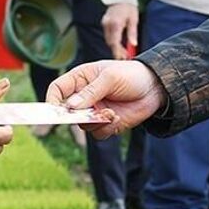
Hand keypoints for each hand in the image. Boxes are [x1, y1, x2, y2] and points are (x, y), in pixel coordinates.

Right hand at [49, 60, 164, 138]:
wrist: (156, 88)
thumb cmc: (131, 75)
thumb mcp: (110, 78)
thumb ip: (90, 92)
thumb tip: (70, 106)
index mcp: (80, 79)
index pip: (57, 90)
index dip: (52, 100)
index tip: (56, 111)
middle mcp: (84, 96)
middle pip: (66, 112)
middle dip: (76, 116)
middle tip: (87, 114)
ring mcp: (94, 111)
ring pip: (82, 125)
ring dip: (95, 122)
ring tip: (111, 113)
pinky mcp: (106, 123)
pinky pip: (97, 133)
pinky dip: (106, 128)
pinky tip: (117, 117)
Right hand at [101, 2, 138, 58]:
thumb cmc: (129, 7)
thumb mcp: (134, 20)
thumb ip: (132, 33)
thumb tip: (133, 45)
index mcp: (116, 24)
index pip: (115, 42)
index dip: (118, 52)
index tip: (123, 58)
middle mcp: (108, 25)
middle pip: (110, 43)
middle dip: (117, 51)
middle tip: (125, 57)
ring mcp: (105, 24)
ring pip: (108, 40)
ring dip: (115, 47)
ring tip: (124, 53)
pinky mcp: (104, 24)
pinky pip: (107, 36)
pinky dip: (112, 41)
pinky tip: (119, 45)